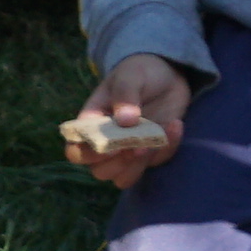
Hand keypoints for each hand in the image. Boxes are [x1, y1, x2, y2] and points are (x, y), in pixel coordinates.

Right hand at [63, 55, 192, 187]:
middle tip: (136, 145)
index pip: (76, 151)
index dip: (88, 154)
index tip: (109, 145)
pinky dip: (166, 150)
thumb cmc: (139, 71)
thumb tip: (125, 121)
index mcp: (92, 123)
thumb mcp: (130, 75)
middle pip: (99, 172)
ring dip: (137, 167)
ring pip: (123, 178)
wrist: (167, 74)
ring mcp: (129, 150)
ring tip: (152, 142)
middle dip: (117, 164)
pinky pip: (156, 164)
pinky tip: (174, 124)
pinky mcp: (152, 152)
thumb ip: (125, 94)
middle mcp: (107, 142)